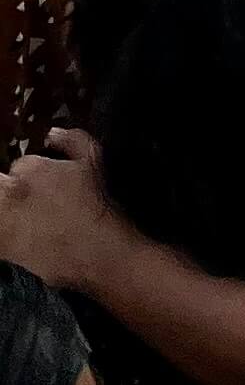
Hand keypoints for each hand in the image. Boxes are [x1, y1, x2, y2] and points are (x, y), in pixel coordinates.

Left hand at [0, 132, 118, 293]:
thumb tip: (52, 133)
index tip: (41, 178)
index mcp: (29, 170)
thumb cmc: (96, 202)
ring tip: (24, 211)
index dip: (29, 171)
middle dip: (8, 186)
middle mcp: (10, 195)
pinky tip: (20, 231)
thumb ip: (71, 138)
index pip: (18, 164)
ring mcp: (4, 225)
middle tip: (28, 195)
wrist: (96, 251)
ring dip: (6, 209)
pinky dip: (5, 231)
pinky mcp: (4, 250)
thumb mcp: (93, 158)